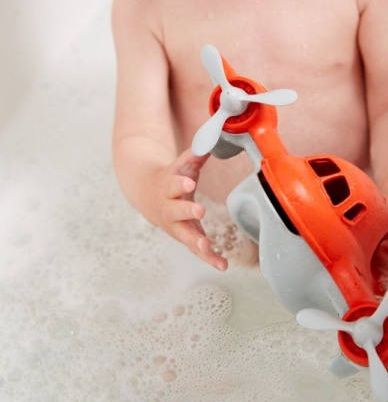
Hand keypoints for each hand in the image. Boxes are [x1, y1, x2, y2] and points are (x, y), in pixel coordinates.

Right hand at [155, 148, 227, 270]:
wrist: (150, 196)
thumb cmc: (172, 178)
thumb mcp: (182, 165)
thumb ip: (196, 154)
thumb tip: (214, 135)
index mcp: (168, 187)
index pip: (173, 184)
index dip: (180, 183)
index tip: (189, 182)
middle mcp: (169, 208)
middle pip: (176, 211)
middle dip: (187, 211)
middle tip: (199, 211)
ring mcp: (176, 226)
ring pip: (185, 235)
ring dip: (196, 242)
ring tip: (207, 247)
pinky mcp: (186, 237)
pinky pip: (197, 250)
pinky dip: (209, 258)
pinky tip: (223, 265)